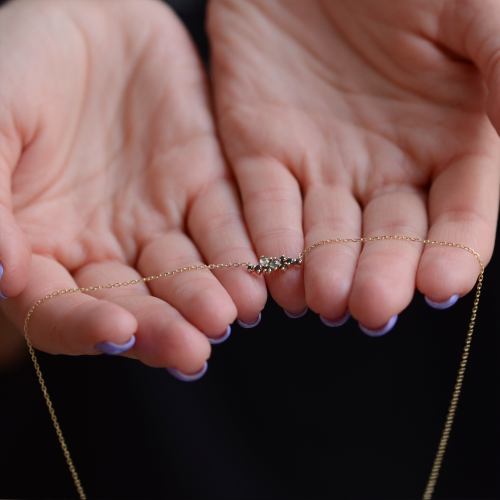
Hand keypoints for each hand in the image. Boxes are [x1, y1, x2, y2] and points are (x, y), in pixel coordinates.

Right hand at [0, 0, 265, 372]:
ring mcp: (157, 221)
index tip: (117, 333)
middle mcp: (104, 247)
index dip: (84, 327)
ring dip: (209, 297)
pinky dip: (240, 249)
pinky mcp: (202, 188)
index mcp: (42, 247)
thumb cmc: (19, 65)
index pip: (60, 310)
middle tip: (194, 347)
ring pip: (185, 273)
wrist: (84, 10)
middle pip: (133, 305)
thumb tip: (3, 278)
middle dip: (163, 327)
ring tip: (231, 313)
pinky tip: (257, 274)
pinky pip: (224, 225)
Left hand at [208, 0, 499, 329]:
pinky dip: (269, 237)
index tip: (438, 284)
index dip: (450, 252)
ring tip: (324, 299)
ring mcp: (321, 165)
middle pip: (386, 239)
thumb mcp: (474, 10)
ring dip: (322, 270)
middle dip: (379, 275)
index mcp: (449, 143)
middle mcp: (384, 168)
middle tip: (370, 307)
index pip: (457, 218)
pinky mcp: (262, 151)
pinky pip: (265, 203)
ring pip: (323, 233)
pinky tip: (277, 271)